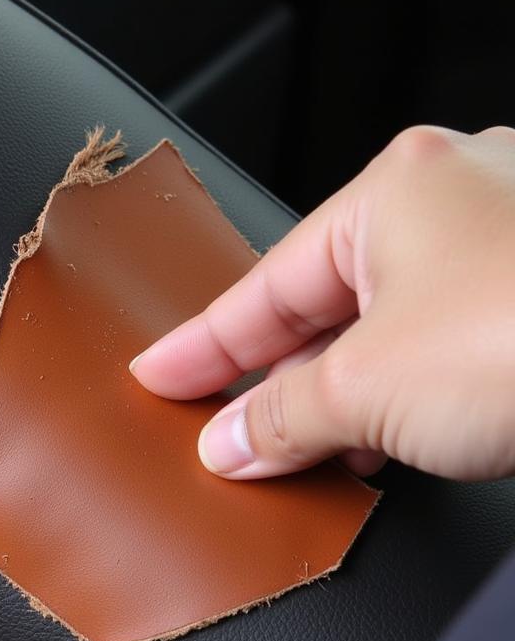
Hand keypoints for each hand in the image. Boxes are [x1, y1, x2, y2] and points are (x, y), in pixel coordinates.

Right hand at [130, 125, 514, 480]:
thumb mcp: (370, 389)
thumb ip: (283, 416)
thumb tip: (230, 442)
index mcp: (393, 191)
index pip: (264, 283)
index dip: (203, 341)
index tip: (161, 373)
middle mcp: (453, 200)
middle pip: (326, 304)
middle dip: (272, 375)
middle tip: (222, 425)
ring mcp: (507, 245)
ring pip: (388, 328)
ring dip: (340, 395)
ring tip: (296, 449)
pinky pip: (442, 346)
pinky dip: (403, 395)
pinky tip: (383, 441)